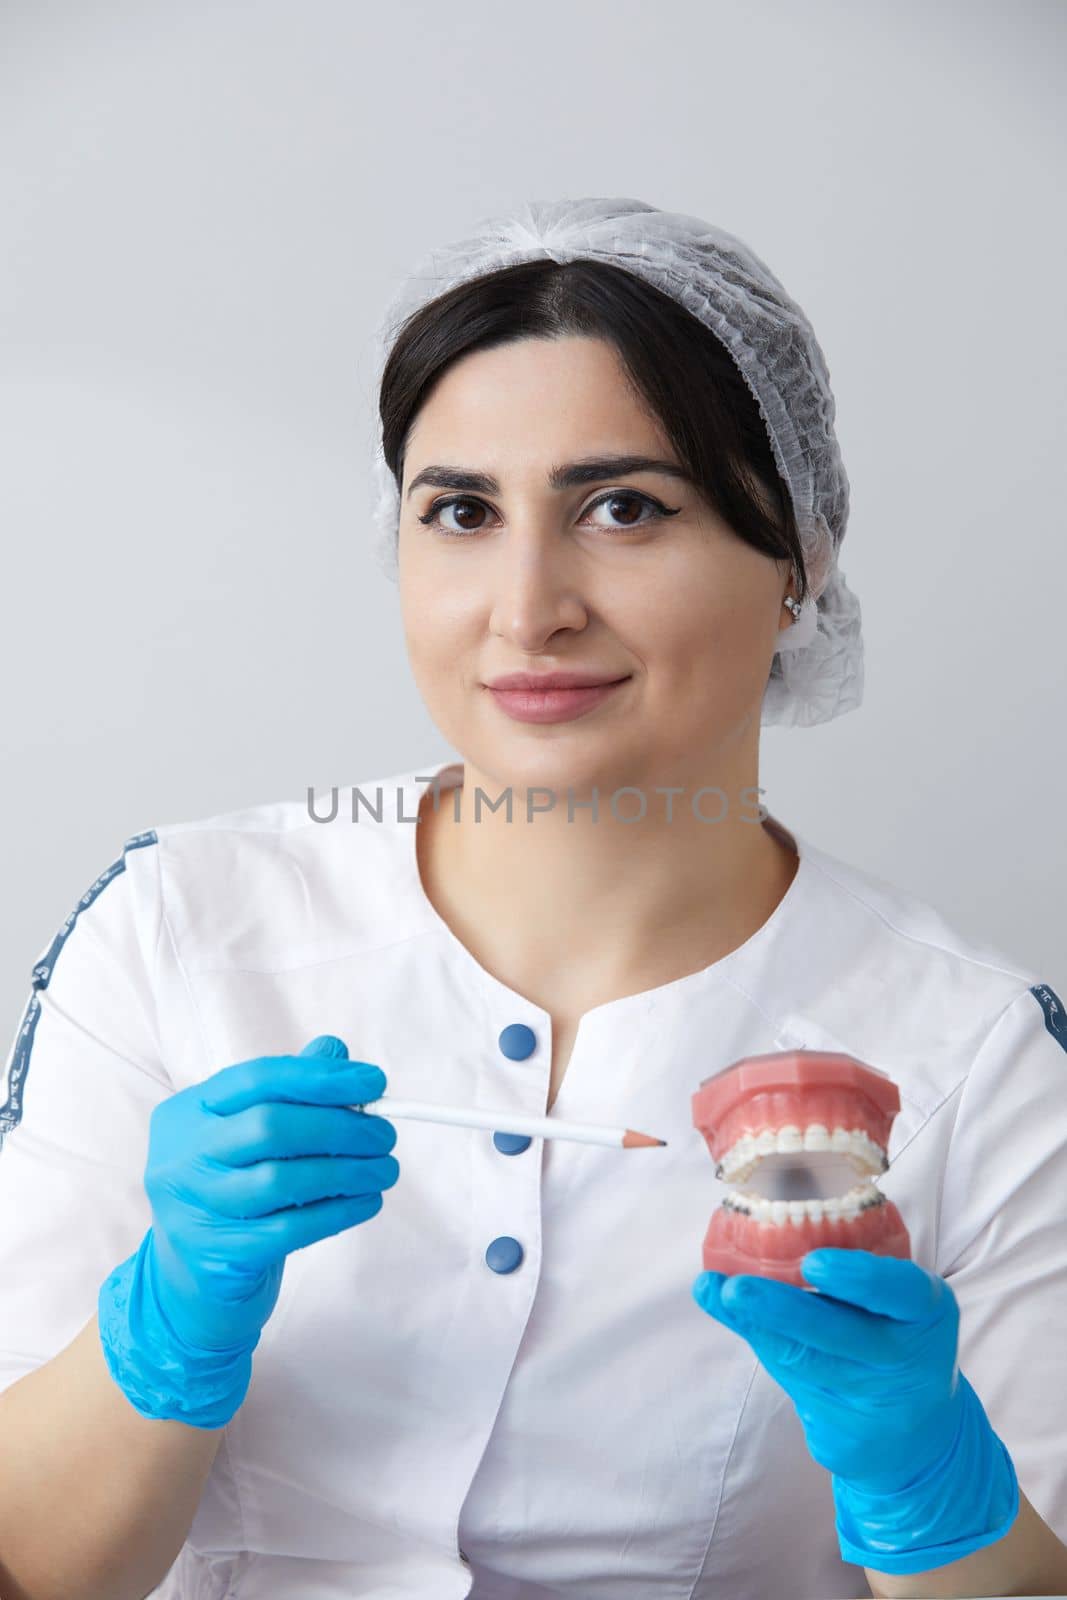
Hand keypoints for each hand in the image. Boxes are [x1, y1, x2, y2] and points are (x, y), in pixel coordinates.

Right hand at [99, 1035, 398, 1428]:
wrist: (191, 1275)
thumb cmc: (233, 1185)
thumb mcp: (249, 1132)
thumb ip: (289, 1091)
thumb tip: (336, 1052)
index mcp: (189, 1111)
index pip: (258, 1078)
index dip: (320, 1077)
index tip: (375, 1082)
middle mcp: (181, 1155)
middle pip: (268, 1126)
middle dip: (340, 1127)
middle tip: (386, 1135)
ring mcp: (194, 1208)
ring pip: (279, 1180)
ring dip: (347, 1172)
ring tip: (385, 1169)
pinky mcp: (217, 1254)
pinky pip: (288, 1229)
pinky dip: (337, 1212)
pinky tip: (367, 1202)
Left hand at [692, 1250, 1018, 1573]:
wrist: (920, 1434)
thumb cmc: (895, 1339)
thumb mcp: (898, 1304)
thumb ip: (853, 1273)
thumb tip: (773, 1227)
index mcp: (926, 1312)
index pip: (900, 1292)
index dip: (858, 1277)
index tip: (813, 1261)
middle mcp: (905, 1361)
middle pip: (838, 1336)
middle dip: (782, 1311)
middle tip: (736, 1289)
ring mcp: (875, 1406)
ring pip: (804, 1363)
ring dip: (755, 1326)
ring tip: (716, 1292)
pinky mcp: (845, 1439)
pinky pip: (794, 1387)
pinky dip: (763, 1347)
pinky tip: (737, 1321)